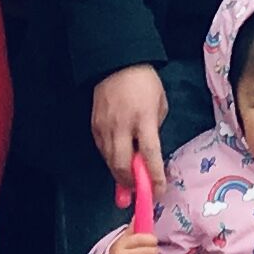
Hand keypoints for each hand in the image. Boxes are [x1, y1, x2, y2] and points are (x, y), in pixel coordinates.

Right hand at [92, 65, 166, 184]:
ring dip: (121, 175)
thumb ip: (154, 129)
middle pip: (123, 165)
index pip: (149, 155)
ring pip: (110, 162)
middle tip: (140, 190)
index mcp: (143, 119)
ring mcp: (105, 127)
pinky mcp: (94, 126)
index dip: (154, 176)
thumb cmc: (144, 82)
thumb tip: (147, 152)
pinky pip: (103, 151)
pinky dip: (111, 160)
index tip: (159, 191)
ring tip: (130, 181)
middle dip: (131, 183)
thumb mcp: (160, 104)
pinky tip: (119, 161)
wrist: (116, 63)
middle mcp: (122, 126)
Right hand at [105, 228, 160, 253]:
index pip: (140, 239)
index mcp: (121, 243)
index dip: (150, 239)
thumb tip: (138, 214)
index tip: (154, 240)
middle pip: (145, 252)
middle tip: (155, 251)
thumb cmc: (120, 251)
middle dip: (154, 251)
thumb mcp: (123, 239)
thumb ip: (132, 228)